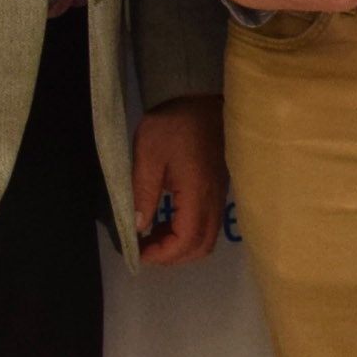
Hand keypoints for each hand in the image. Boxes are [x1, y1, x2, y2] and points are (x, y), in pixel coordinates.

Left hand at [132, 95, 226, 265]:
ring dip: (181, 245)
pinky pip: (208, 223)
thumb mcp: (147, 156)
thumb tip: (138, 228)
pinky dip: (188, 233)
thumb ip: (142, 193)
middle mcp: (213, 198)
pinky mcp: (217, 189)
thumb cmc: (170, 125)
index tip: (138, 251)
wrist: (196, 100)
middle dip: (172, 256)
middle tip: (145, 249)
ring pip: (207, 237)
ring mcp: (219, 194)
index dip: (163, 254)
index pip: (186, 239)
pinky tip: (167, 221)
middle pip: (202, 246)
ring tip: (154, 236)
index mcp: (197, 191)